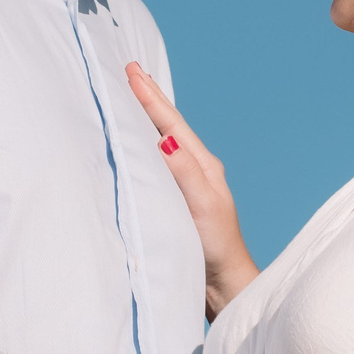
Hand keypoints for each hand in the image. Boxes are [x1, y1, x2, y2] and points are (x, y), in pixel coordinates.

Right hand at [126, 62, 255, 315]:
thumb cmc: (216, 248)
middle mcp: (196, 169)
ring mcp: (188, 183)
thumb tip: (165, 139)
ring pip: (162, 140)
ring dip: (146, 117)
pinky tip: (136, 141)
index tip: (132, 72)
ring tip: (130, 95)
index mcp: (203, 165)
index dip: (151, 98)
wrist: (223, 283)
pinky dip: (145, 143)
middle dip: (148, 98)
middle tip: (129, 70)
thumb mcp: (202, 207)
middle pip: (168, 126)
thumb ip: (184, 173)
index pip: (172, 124)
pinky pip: (158, 161)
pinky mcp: (179, 198)